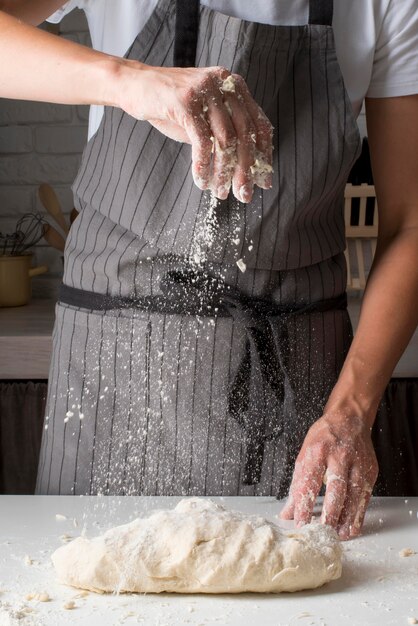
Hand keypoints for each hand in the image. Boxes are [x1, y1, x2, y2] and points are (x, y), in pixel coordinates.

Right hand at [117, 62, 272, 201]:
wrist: (135, 86)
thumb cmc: (171, 107)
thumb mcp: (205, 119)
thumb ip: (226, 136)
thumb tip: (248, 171)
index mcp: (235, 86)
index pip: (260, 124)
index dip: (264, 156)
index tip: (263, 181)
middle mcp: (224, 83)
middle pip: (246, 134)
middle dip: (246, 170)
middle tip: (243, 195)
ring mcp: (205, 90)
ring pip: (225, 140)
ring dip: (223, 172)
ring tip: (219, 192)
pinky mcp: (185, 101)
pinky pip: (202, 141)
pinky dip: (203, 165)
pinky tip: (200, 181)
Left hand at [279, 413, 378, 539]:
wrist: (349, 419)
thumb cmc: (324, 438)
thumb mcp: (304, 455)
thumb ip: (297, 485)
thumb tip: (287, 512)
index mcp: (318, 450)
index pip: (310, 480)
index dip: (304, 503)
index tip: (299, 521)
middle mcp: (340, 456)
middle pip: (336, 488)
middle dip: (330, 512)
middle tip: (322, 531)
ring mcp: (358, 464)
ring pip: (353, 494)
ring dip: (346, 518)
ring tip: (338, 535)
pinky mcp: (370, 471)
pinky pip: (364, 496)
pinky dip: (358, 514)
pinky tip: (351, 527)